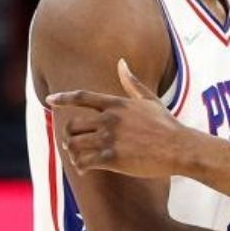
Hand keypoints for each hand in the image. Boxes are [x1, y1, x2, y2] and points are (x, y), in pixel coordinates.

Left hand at [46, 59, 190, 178]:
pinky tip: (85, 168)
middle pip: (72, 124)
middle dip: (68, 135)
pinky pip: (84, 162)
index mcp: (116, 104)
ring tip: (78, 157)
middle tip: (72, 142)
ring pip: (74, 144)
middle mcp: (110, 120)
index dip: (63, 98)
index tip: (49, 100)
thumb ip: (131, 82)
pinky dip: (80, 165)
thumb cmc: (166, 125)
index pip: (82, 97)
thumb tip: (121, 62)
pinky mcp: (113, 159)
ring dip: (73, 152)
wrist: (180, 148)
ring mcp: (110, 139)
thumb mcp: (149, 99)